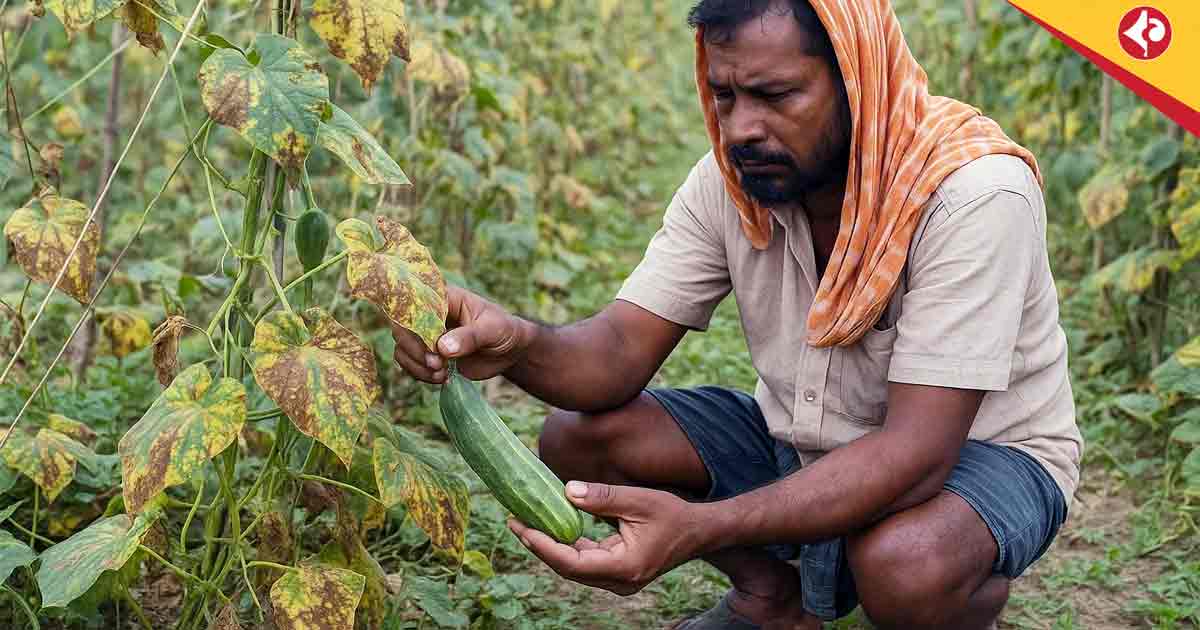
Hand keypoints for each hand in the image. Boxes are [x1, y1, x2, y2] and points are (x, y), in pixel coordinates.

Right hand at [391, 285, 533, 383]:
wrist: (510, 350)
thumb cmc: (503, 329)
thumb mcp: (492, 329)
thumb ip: (469, 336)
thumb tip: (442, 348)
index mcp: (443, 298)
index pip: (414, 304)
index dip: (414, 324)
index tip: (430, 345)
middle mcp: (430, 315)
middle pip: (402, 329)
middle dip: (416, 351)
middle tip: (437, 365)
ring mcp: (427, 336)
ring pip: (402, 349)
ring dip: (417, 366)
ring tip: (441, 374)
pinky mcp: (429, 355)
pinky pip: (410, 364)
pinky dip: (420, 374)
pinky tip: (441, 379)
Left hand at [508, 481, 707, 595]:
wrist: (699, 533)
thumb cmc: (673, 514)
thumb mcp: (638, 500)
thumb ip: (601, 497)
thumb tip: (565, 491)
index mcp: (625, 567)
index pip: (572, 563)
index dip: (544, 546)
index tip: (522, 527)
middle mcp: (619, 581)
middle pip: (568, 568)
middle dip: (539, 545)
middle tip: (514, 521)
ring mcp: (618, 580)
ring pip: (574, 567)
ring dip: (549, 546)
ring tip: (524, 523)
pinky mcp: (617, 573)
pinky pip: (584, 562)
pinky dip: (566, 546)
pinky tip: (550, 527)